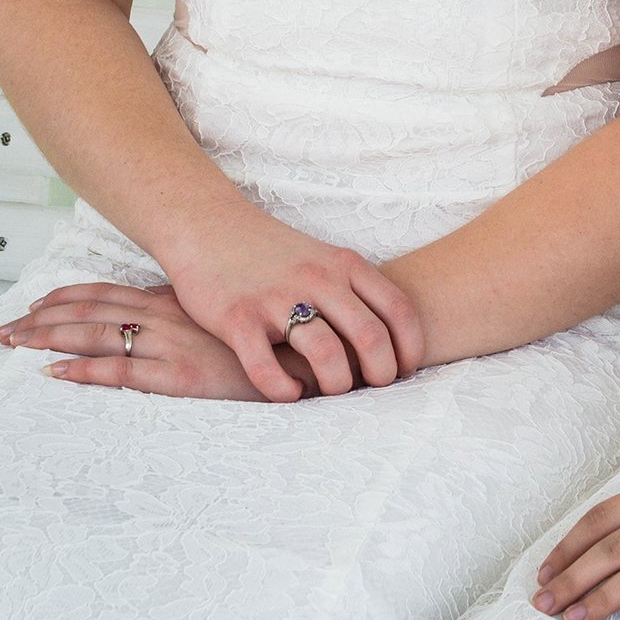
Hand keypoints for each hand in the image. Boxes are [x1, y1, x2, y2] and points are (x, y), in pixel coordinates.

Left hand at [0, 281, 319, 401]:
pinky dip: (84, 370)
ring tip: (15, 343)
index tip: (36, 303)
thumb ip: (203, 316)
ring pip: (96, 335)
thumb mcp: (232, 317)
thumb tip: (182, 317)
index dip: (69, 298)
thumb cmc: (276, 335)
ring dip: (50, 338)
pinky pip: (121, 372)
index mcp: (177, 300)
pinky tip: (55, 373)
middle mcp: (167, 315)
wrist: (313, 347)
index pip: (110, 293)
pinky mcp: (180, 377)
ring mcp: (171, 344)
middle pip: (91, 311)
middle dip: (44, 319)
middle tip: (5, 329)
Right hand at [151, 204, 426, 401]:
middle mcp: (317, 279)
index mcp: (344, 264)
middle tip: (374, 392)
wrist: (209, 224)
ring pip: (326, 355)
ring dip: (337, 386)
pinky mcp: (237, 318)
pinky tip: (289, 394)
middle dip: (380, 374)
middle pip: (369, 336)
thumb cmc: (273, 252)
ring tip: (332, 394)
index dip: (410, 347)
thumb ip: (353, 293)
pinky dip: (282, 390)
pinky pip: (265, 368)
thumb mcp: (324, 259)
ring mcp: (277, 298)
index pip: (397, 309)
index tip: (406, 371)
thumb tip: (388, 344)